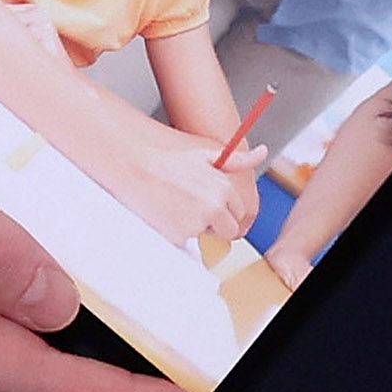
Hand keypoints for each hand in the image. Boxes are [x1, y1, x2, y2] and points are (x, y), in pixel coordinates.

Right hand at [84, 103, 258, 247]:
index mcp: (224, 188)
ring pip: (205, 236)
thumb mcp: (204, 150)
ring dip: (195, 227)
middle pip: (228, 230)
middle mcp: (213, 208)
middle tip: (191, 202)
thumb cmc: (165, 153)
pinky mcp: (176, 236)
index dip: (224, 206)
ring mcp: (195, 224)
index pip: (239, 211)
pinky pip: (184, 242)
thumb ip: (236, 158)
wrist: (130, 160)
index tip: (207, 197)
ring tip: (175, 203)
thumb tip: (260, 153)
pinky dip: (176, 232)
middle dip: (215, 222)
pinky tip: (164, 212)